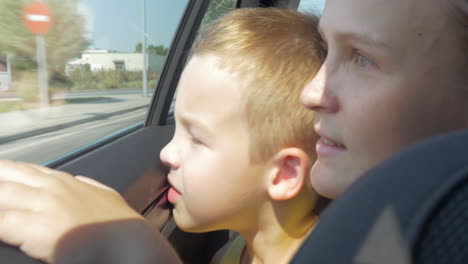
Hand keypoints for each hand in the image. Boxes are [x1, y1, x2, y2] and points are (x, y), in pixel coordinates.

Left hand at [0, 160, 143, 262]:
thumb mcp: (106, 195)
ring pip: (0, 196)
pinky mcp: (38, 228)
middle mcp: (51, 189)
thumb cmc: (119, 224)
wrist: (130, 242)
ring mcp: (44, 206)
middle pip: (5, 178)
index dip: (3, 172)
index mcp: (64, 181)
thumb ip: (89, 186)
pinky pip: (2, 223)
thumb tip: (80, 180)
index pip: (23, 170)